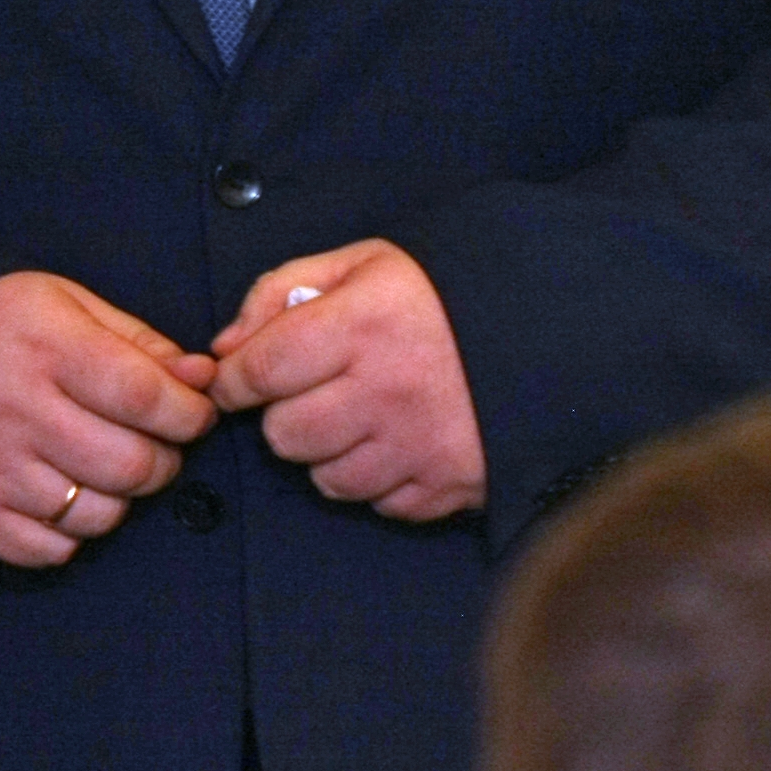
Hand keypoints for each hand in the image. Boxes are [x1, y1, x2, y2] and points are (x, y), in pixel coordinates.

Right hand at [0, 272, 219, 566]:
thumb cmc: (6, 331)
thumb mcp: (71, 308)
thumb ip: (142, 345)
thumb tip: (204, 380)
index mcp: (43, 344)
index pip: (143, 396)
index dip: (188, 414)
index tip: (193, 413)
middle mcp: (13, 406)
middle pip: (131, 465)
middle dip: (162, 461)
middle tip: (149, 443)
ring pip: (100, 516)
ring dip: (116, 498)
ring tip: (97, 465)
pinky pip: (53, 550)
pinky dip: (69, 532)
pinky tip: (57, 490)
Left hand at [208, 239, 484, 521]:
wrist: (544, 332)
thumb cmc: (437, 295)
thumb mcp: (360, 264)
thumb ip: (281, 292)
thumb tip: (226, 349)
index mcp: (364, 323)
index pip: (263, 368)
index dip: (235, 380)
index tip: (236, 381)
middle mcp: (389, 389)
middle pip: (286, 435)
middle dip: (282, 417)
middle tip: (307, 396)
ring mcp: (421, 444)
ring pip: (328, 480)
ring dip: (326, 455)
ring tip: (353, 420)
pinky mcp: (452, 484)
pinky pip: (381, 506)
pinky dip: (376, 483)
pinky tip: (392, 445)